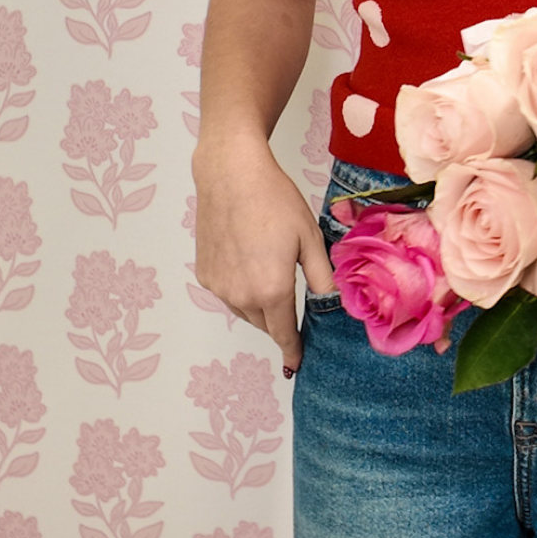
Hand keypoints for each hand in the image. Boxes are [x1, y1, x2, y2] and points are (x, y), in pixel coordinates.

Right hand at [192, 137, 335, 375]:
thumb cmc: (275, 201)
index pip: (284, 333)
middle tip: (292, 301)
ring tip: (269, 272)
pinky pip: (227, 293)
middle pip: (264, 323)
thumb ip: (322, 277)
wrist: (231, 174)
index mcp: (272, 290)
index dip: (292, 350)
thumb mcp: (310, 238)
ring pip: (244, 310)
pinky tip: (248, 261)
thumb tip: (332, 302)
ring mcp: (219, 285)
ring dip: (259, 305)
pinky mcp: (204, 273)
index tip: (295, 363)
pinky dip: (240, 289)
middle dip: (279, 321)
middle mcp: (241, 295)